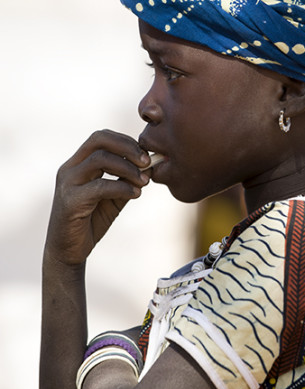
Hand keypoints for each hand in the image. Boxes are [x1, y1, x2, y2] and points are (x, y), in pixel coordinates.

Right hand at [45, 129, 151, 265]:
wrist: (68, 251)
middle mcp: (70, 168)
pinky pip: (99, 186)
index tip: (145, 155)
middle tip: (146, 161)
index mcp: (78, 163)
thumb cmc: (91, 221)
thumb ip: (128, 180)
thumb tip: (151, 166)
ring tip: (143, 181)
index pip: (101, 137)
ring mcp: (67, 183)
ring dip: (127, 168)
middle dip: (127, 147)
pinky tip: (135, 194)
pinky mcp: (70, 201)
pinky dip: (122, 187)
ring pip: (99, 159)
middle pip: (98, 140)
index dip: (126, 141)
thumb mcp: (114, 197)